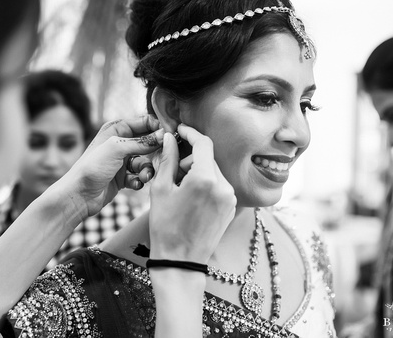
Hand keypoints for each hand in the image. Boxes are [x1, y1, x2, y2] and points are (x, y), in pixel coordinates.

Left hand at [50, 115, 163, 219]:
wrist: (79, 195)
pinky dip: (139, 180)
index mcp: (117, 128)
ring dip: (147, 170)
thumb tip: (163, 136)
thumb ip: (142, 142)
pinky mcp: (123, 177)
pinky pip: (139, 176)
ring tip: (144, 177)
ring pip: (146, 162)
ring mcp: (122, 160)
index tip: (170, 136)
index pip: (145, 122)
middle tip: (161, 160)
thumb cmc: (92, 167)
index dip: (158, 128)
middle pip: (149, 143)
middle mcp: (120, 142)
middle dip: (155, 153)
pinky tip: (134, 184)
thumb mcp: (117, 149)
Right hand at [149, 124, 235, 263]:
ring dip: (198, 171)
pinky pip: (220, 186)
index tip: (180, 130)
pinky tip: (191, 198)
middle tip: (172, 168)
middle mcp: (223, 186)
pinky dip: (206, 184)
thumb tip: (169, 138)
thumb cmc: (165, 227)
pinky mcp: (232, 207)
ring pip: (214, 171)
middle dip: (191, 157)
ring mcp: (230, 198)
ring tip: (180, 187)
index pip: (203, 143)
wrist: (180, 262)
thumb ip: (167, 159)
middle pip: (208, 158)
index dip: (191, 133)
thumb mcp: (160, 189)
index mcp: (205, 179)